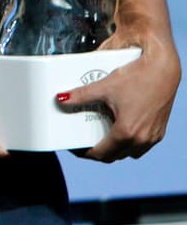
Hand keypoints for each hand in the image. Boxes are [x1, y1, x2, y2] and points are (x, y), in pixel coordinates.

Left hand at [62, 26, 180, 161]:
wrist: (163, 68)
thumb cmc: (137, 77)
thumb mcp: (104, 87)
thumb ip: (81, 95)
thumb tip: (61, 98)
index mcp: (126, 132)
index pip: (101, 153)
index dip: (85, 153)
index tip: (75, 148)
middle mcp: (142, 139)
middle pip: (115, 155)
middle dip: (98, 151)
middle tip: (84, 141)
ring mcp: (153, 136)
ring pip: (129, 152)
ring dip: (115, 149)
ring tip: (101, 136)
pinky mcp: (159, 130)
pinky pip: (141, 145)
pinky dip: (129, 142)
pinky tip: (119, 128)